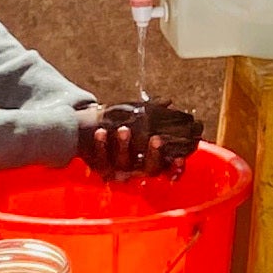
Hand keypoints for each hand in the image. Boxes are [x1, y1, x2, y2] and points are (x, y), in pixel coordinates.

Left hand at [80, 101, 200, 175]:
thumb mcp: (140, 125)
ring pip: (123, 162)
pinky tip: (101, 131)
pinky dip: (101, 145)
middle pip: (150, 168)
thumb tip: (168, 102)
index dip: (175, 169)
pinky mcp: (100, 166)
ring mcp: (118, 170)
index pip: (167, 169)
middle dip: (154, 154)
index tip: (179, 158)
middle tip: (157, 139)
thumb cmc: (124, 129)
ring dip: (124, 145)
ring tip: (124, 129)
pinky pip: (100, 159)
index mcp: (150, 163)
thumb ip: (155, 116)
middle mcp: (136, 170)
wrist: (92, 136)